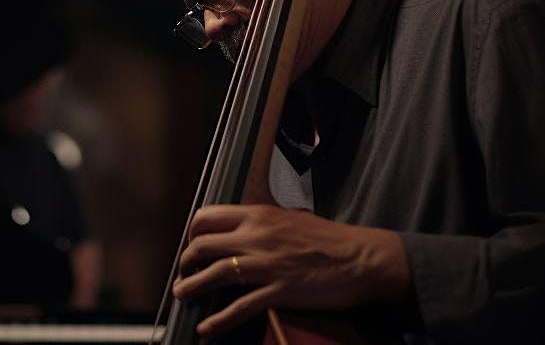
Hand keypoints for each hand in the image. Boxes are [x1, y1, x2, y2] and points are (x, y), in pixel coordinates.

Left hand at [172, 204, 408, 336]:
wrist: (362, 259)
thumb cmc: (332, 240)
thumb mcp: (292, 219)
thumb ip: (265, 222)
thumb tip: (248, 227)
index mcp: (259, 215)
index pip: (208, 217)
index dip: (193, 232)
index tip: (192, 245)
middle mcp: (257, 236)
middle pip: (203, 245)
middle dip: (187, 261)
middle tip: (185, 272)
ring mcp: (266, 264)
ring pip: (214, 273)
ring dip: (191, 286)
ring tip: (182, 295)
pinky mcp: (278, 291)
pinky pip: (239, 307)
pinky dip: (218, 320)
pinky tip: (206, 328)